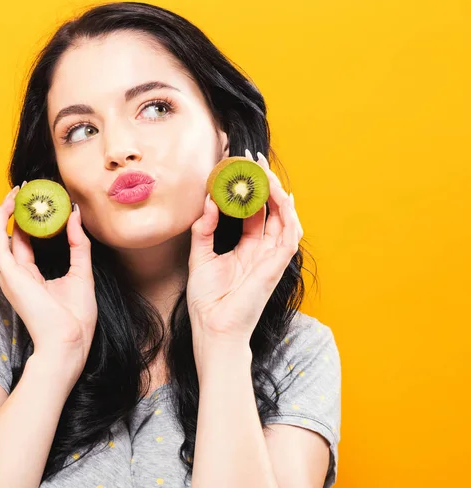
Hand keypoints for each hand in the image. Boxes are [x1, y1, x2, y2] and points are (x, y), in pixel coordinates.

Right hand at [0, 183, 96, 364]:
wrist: (71, 340)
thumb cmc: (77, 316)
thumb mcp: (81, 271)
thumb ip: (78, 243)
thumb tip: (75, 215)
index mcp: (31, 277)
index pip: (22, 245)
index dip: (23, 223)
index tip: (32, 202)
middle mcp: (16, 276)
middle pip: (4, 240)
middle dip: (7, 215)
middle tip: (17, 193)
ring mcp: (9, 277)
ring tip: (10, 196)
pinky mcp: (9, 276)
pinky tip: (6, 209)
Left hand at [187, 149, 303, 344]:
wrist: (212, 327)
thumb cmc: (207, 299)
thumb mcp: (200, 255)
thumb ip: (204, 228)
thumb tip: (209, 200)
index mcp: (247, 248)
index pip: (254, 212)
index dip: (249, 190)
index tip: (240, 168)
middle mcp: (262, 250)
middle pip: (271, 211)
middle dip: (266, 185)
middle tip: (255, 161)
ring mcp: (271, 257)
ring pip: (284, 218)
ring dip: (278, 194)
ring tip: (265, 173)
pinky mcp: (276, 265)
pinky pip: (289, 235)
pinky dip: (288, 215)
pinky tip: (281, 196)